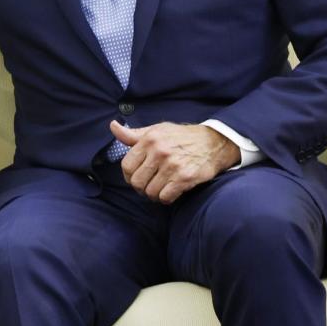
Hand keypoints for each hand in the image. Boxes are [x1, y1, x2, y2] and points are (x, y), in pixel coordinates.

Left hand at [113, 120, 240, 203]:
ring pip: (150, 191)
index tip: (135, 177)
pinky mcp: (185, 178)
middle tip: (148, 185)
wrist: (213, 143)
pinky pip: (165, 197)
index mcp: (149, 140)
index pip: (126, 165)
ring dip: (153, 194)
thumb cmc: (181, 137)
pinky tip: (170, 192)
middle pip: (137, 181)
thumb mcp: (157, 130)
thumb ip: (133, 134)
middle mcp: (159, 152)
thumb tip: (113, 126)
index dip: (128, 175)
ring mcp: (172, 166)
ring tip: (159, 189)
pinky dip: (165, 199)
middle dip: (140, 187)